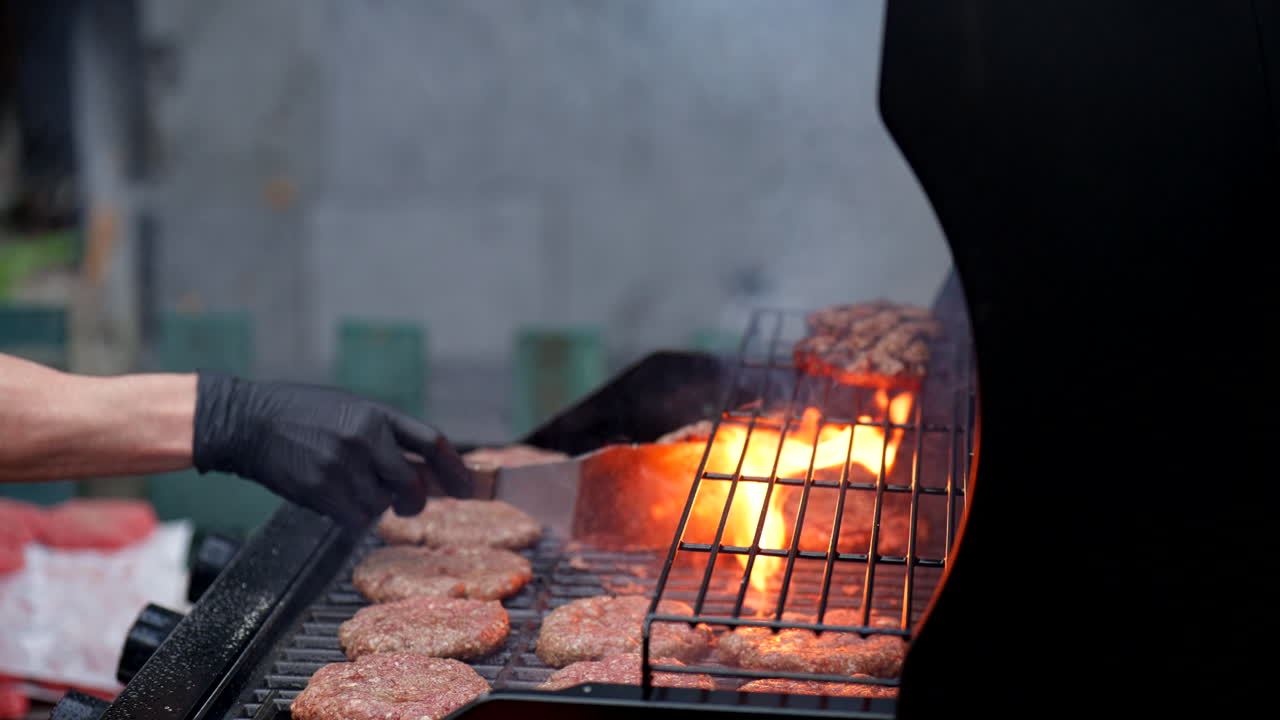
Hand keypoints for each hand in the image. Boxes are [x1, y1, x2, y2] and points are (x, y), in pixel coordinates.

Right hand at [191, 371, 470, 527]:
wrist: (248, 420)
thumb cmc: (302, 413)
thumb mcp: (352, 408)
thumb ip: (386, 434)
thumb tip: (423, 466)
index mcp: (378, 414)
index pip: (432, 443)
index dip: (455, 469)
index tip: (466, 487)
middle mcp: (365, 438)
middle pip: (413, 483)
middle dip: (415, 499)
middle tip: (408, 502)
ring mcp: (342, 464)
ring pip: (382, 505)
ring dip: (375, 505)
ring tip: (352, 487)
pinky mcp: (319, 489)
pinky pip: (354, 518)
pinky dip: (351, 516)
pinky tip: (334, 498)